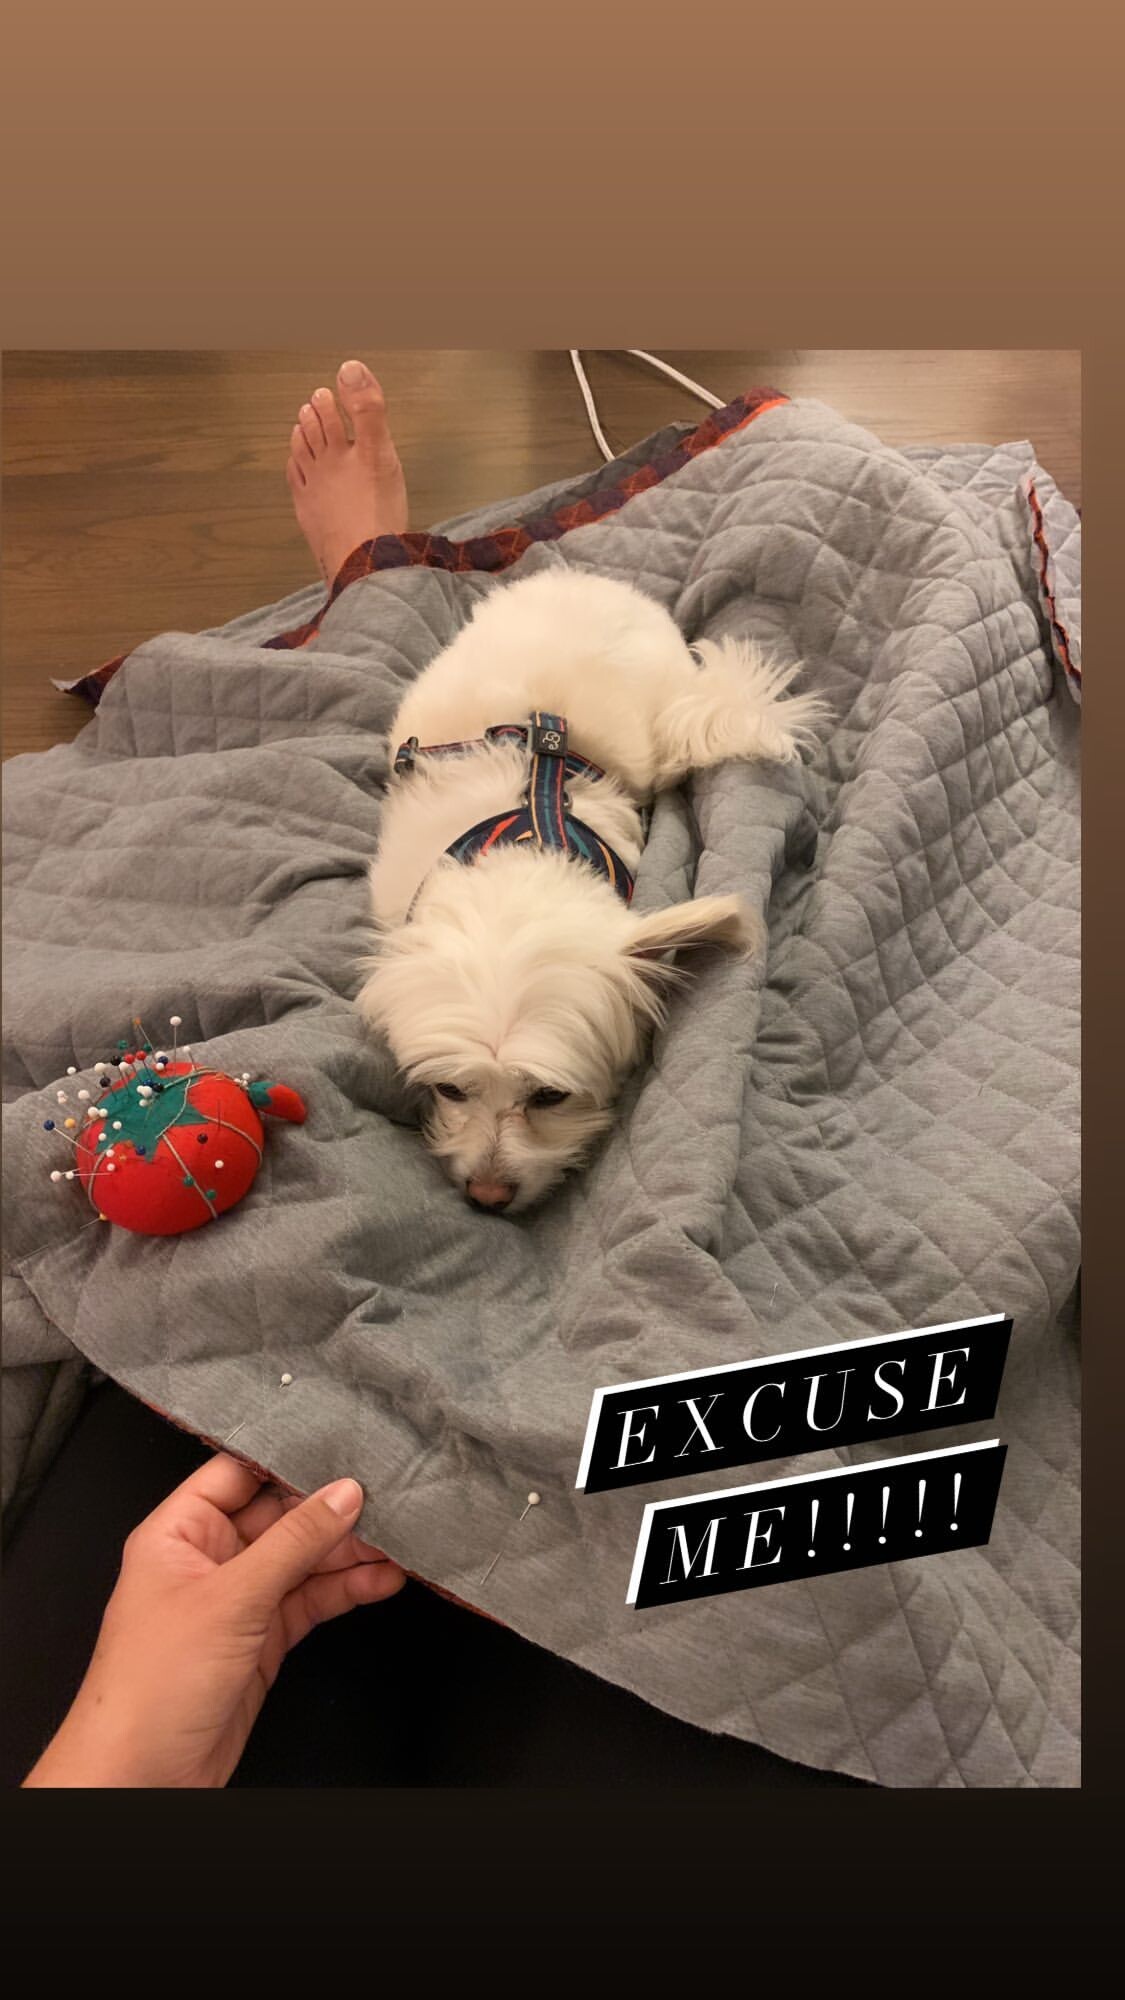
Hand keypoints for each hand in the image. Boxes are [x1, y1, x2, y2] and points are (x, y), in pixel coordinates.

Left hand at [23, 1453, 405, 1787]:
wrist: (142, 1777)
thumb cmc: (151, 1687)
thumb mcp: (230, 1599)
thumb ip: (293, 1542)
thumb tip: (342, 1495)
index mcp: (178, 1533)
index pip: (238, 1473)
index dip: (288, 1460)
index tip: (342, 1447)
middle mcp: (208, 1561)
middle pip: (279, 1517)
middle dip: (331, 1510)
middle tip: (385, 1499)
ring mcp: (237, 1602)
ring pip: (301, 1561)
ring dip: (348, 1553)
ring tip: (397, 1541)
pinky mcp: (261, 1640)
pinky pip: (310, 1601)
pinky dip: (345, 1591)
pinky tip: (380, 1580)